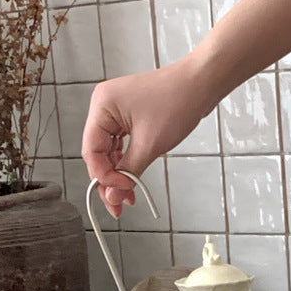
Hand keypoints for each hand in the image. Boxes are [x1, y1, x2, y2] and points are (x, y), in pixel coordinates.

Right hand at [82, 59, 211, 216]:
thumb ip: (128, 172)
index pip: (90, 150)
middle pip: (97, 153)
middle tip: (119, 205)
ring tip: (128, 196)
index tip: (119, 193)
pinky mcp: (127, 117)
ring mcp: (115, 111)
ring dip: (117, 175)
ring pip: (108, 152)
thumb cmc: (177, 102)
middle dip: (109, 180)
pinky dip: (125, 163)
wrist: (199, 84)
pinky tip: (131, 179)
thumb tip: (114, 195)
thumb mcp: (150, 144)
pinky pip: (120, 145)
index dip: (102, 177)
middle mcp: (104, 106)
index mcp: (102, 105)